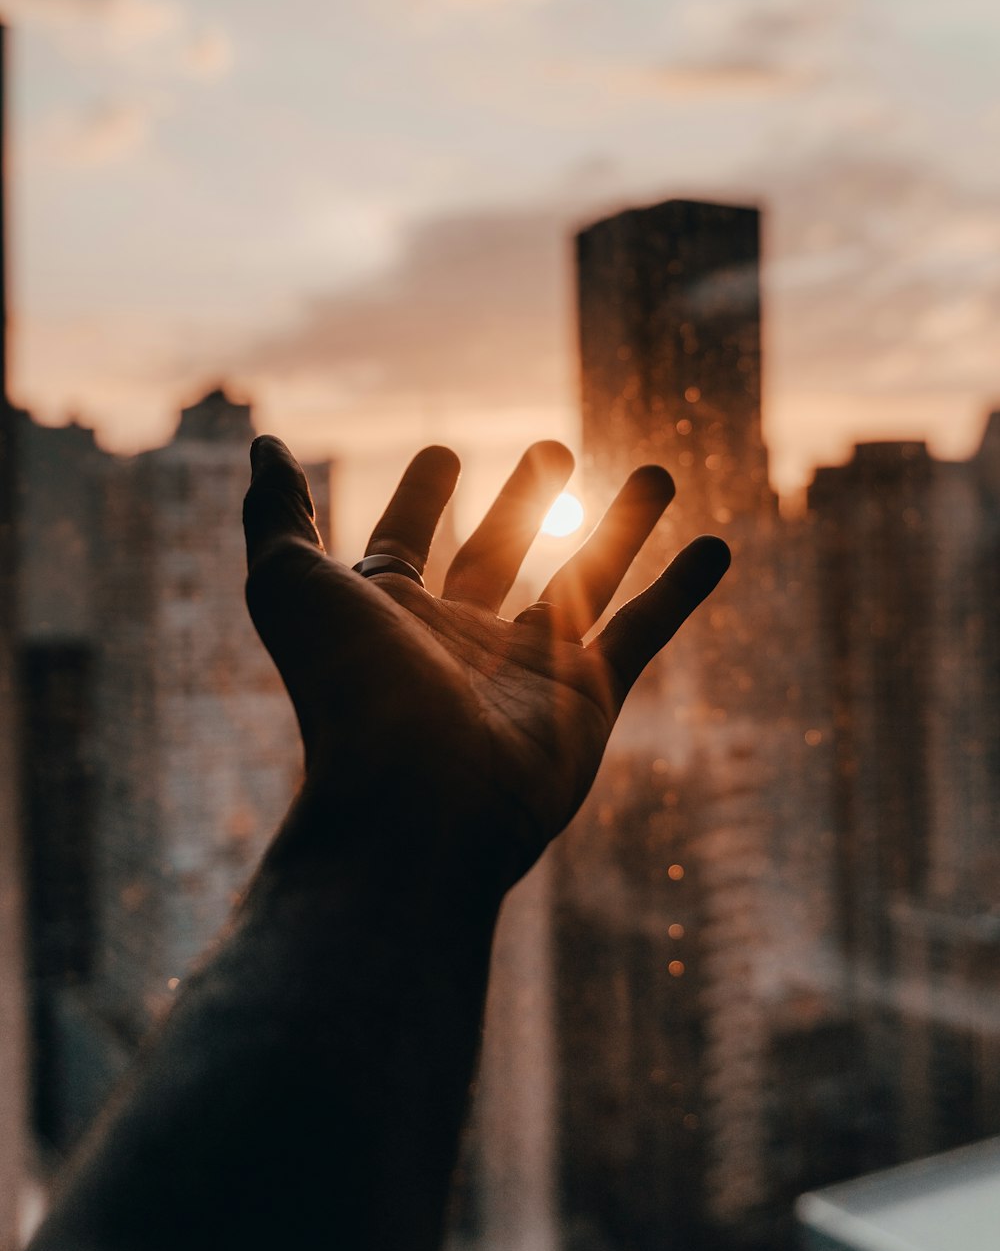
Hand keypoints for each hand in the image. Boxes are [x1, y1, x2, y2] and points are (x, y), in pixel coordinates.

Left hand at [243, 437, 728, 902]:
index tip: (444, 453)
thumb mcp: (289, 583)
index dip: (420, 498)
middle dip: (524, 502)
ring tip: (658, 473)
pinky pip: (643, 633)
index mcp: (388, 616)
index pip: (405, 543)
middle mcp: (458, 642)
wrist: (414, 805)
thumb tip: (263, 444)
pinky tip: (717, 546)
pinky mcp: (588, 701)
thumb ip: (277, 511)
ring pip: (584, 581)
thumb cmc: (346, 690)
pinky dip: (682, 591)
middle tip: (553, 448)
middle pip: (498, 556)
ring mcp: (528, 673)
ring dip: (622, 527)